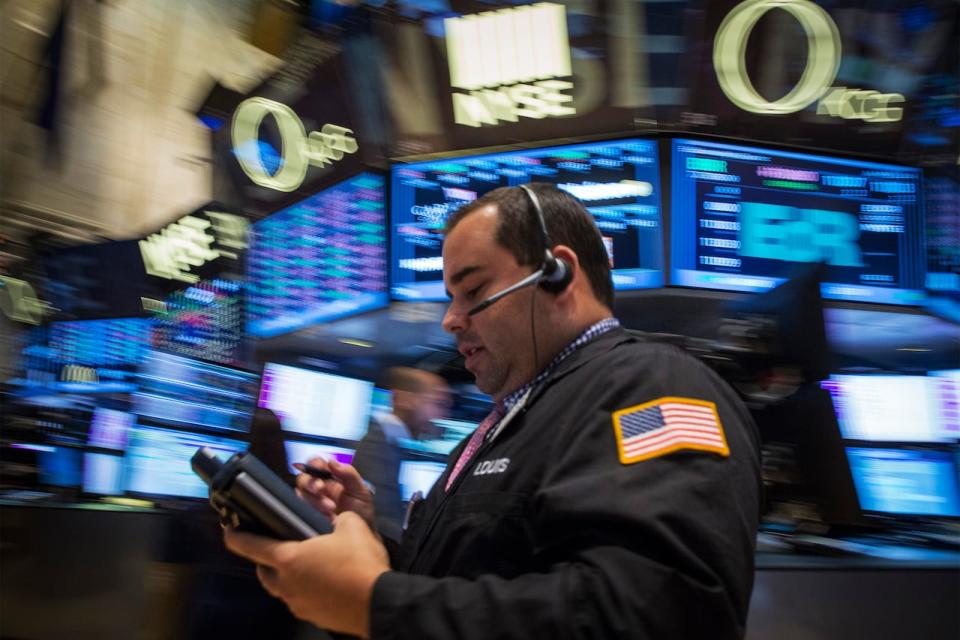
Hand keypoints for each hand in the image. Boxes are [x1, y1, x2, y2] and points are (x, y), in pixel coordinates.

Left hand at [224, 511, 388, 636]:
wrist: (378, 602)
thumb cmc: (360, 563)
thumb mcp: (352, 526)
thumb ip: (338, 518)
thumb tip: (339, 519)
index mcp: (289, 559)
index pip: (251, 546)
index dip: (235, 537)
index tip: (228, 530)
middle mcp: (287, 584)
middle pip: (263, 572)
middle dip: (264, 560)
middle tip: (276, 548)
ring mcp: (298, 604)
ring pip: (282, 588)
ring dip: (286, 577)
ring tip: (303, 565)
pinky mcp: (313, 616)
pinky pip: (300, 600)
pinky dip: (305, 590)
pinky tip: (322, 582)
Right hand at [295, 457, 375, 528]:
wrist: (361, 536)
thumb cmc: (362, 513)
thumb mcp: (361, 491)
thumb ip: (349, 474)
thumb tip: (332, 461)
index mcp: (332, 477)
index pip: (316, 463)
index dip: (315, 464)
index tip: (321, 468)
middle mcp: (321, 487)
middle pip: (304, 477)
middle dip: (311, 482)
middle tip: (321, 489)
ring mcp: (314, 501)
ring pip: (301, 492)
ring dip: (314, 498)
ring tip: (330, 508)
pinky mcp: (309, 515)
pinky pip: (300, 507)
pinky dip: (309, 508)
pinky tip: (323, 514)